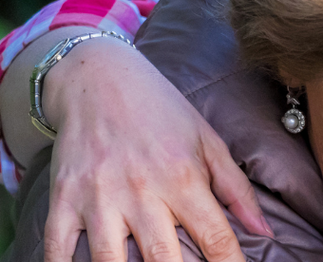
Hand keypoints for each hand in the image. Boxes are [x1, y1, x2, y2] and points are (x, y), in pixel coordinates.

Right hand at [39, 38, 272, 261]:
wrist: (98, 78)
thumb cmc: (161, 111)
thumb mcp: (207, 140)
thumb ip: (236, 189)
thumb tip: (264, 231)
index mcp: (183, 177)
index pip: (215, 238)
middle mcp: (141, 191)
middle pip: (162, 259)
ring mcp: (98, 198)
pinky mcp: (62, 199)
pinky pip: (57, 249)